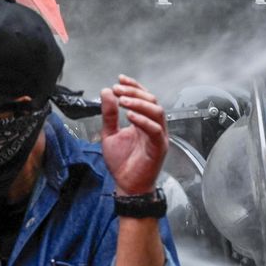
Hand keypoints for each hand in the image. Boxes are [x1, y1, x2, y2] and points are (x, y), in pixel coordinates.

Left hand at [100, 76, 166, 196]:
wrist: (127, 186)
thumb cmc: (122, 163)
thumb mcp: (109, 134)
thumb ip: (109, 115)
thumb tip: (106, 93)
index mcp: (143, 122)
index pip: (143, 98)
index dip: (133, 86)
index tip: (119, 80)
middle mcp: (153, 127)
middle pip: (151, 101)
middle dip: (134, 92)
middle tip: (118, 90)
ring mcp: (158, 136)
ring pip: (157, 112)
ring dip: (140, 103)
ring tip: (123, 100)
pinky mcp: (159, 148)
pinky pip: (156, 130)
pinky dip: (144, 121)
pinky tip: (130, 116)